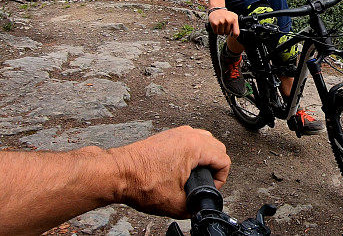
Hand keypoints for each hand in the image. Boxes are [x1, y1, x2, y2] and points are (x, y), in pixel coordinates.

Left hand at [107, 126, 230, 217]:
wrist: (118, 174)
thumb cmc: (140, 182)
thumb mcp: (175, 203)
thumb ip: (194, 206)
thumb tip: (198, 208)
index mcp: (195, 147)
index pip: (224, 160)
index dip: (220, 179)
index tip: (210, 188)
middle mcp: (188, 135)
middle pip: (217, 147)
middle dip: (215, 167)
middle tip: (206, 181)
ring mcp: (177, 133)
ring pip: (205, 140)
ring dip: (206, 157)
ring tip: (197, 173)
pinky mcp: (168, 136)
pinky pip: (190, 140)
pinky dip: (193, 152)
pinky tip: (184, 166)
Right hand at [209, 8, 239, 36]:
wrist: (217, 9)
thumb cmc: (226, 14)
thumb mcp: (234, 17)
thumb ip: (236, 26)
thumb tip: (235, 34)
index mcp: (234, 19)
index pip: (236, 33)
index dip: (234, 36)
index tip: (232, 36)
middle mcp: (228, 20)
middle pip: (227, 33)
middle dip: (225, 31)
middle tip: (224, 25)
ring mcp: (221, 22)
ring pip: (221, 33)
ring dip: (220, 31)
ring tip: (221, 25)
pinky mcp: (215, 24)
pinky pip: (216, 32)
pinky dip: (216, 30)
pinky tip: (217, 26)